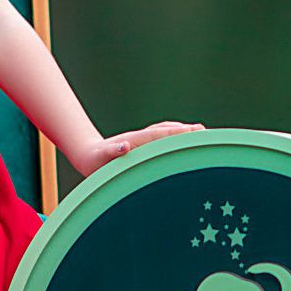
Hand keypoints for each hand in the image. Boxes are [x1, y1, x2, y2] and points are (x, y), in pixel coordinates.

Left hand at [73, 120, 206, 178]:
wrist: (88, 154)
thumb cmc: (94, 159)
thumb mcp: (99, 157)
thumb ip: (112, 151)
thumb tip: (124, 146)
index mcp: (134, 141)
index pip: (158, 135)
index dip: (175, 133)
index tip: (192, 131)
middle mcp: (140, 137)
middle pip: (165, 131)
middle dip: (183, 130)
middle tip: (203, 131)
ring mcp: (142, 140)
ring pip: (164, 132)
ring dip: (180, 131)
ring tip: (199, 132)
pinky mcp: (142, 145)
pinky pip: (161, 138)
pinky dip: (173, 136)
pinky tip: (183, 139)